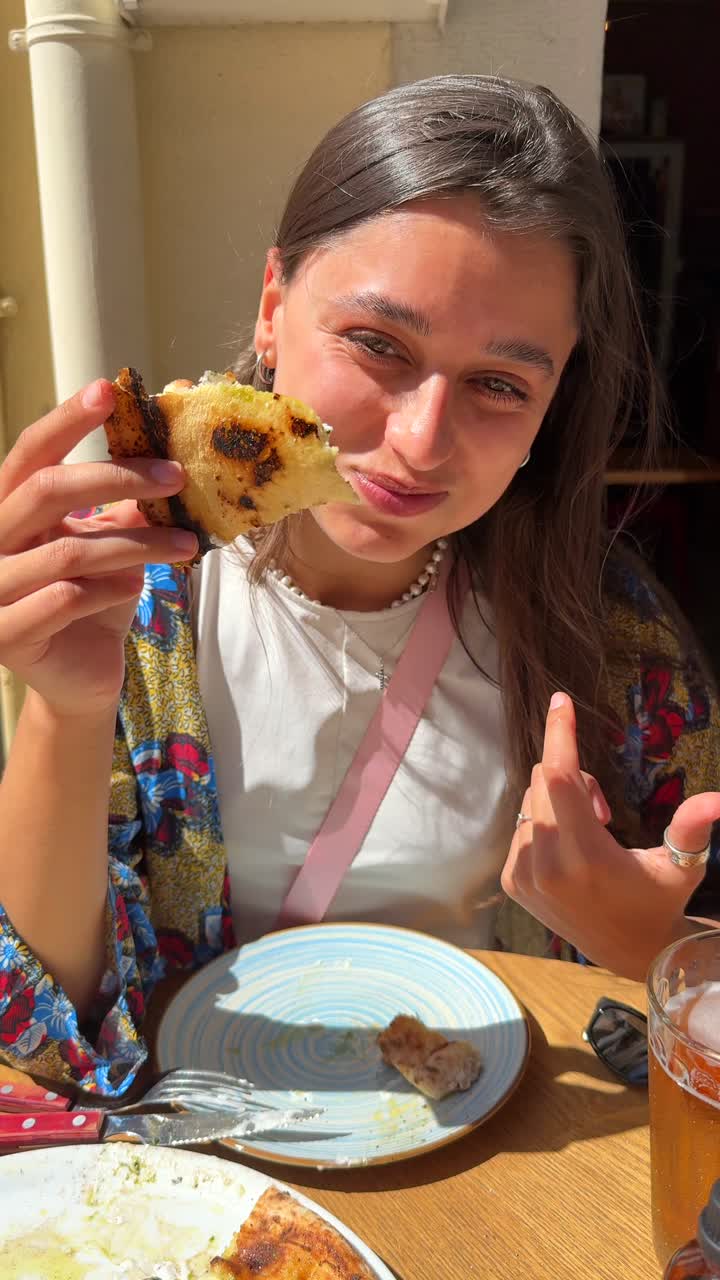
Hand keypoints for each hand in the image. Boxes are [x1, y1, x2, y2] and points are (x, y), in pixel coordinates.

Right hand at [0, 380, 197, 717]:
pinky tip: (137, 587)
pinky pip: (63, 600)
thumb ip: (131, 504)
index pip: (31, 452)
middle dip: (117, 477)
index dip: (65, 419)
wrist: (81, 678)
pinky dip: (108, 590)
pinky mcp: (7, 635)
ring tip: (186, 546)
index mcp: (12, 508)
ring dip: (137, 544)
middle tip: (177, 478)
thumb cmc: (95, 602)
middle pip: (47, 490)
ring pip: (68, 551)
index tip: (108, 389)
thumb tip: (176, 451)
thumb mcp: (115, 545)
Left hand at [501, 692, 719, 978]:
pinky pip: (519, 826)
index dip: (560, 734)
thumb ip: (693, 828)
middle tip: (603, 811)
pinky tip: (568, 852)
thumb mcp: (681, 867)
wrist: (626, 951)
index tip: (560, 701)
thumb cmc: (657, 901)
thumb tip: (718, 798)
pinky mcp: (512, 881)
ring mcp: (524, 874)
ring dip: (557, 803)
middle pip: (543, 781)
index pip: (559, 778)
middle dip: (572, 777)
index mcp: (586, 855)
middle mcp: (546, 864)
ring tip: (589, 836)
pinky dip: (542, 824)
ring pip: (529, 802)